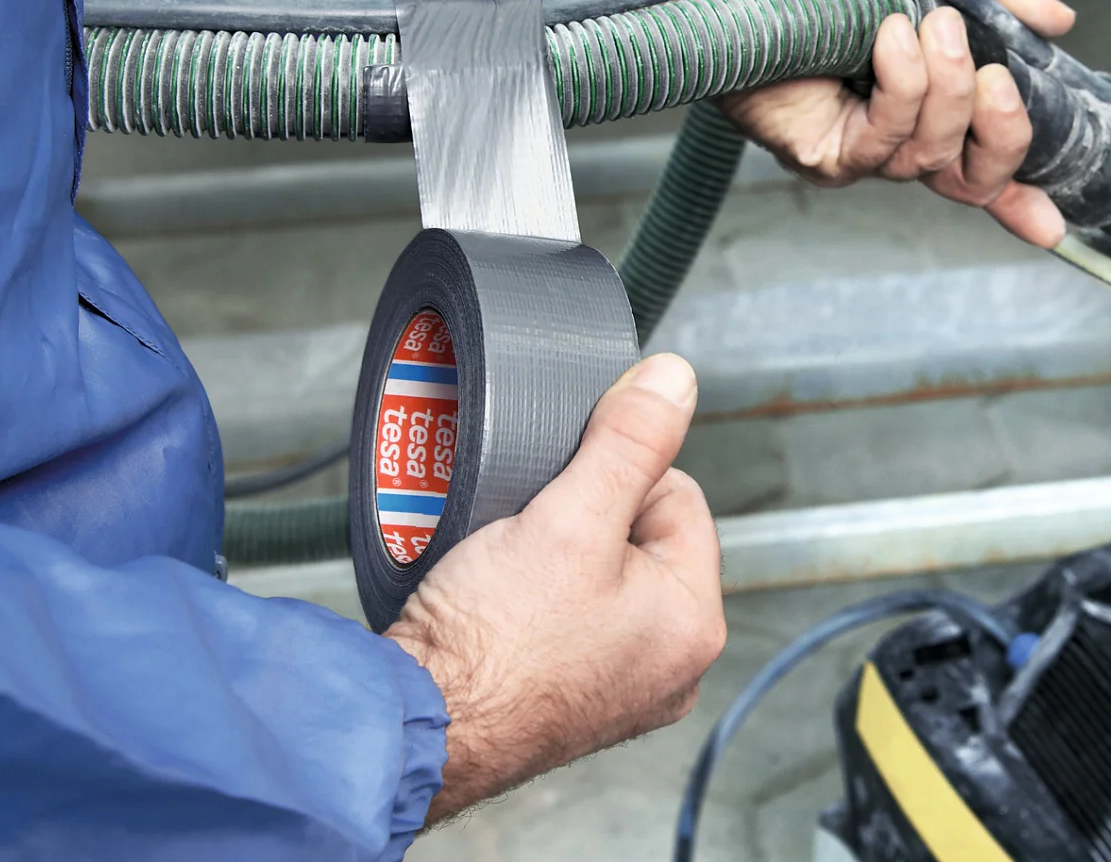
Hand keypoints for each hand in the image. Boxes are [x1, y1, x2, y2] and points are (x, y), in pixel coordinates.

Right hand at [386, 353, 724, 821]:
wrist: (415, 729)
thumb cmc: (492, 647)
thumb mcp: (569, 518)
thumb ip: (628, 443)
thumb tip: (675, 381)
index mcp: (694, 622)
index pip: (678, 496)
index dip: (615, 475)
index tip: (561, 492)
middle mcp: (670, 666)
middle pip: (638, 538)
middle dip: (583, 519)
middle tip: (528, 532)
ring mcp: (620, 689)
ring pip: (598, 577)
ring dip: (555, 554)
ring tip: (509, 563)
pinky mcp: (568, 700)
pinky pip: (565, 620)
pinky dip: (534, 600)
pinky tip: (500, 599)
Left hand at [574, 0, 1072, 246]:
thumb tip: (1057, 19)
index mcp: (926, 102)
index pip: (983, 161)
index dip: (1020, 197)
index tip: (1052, 224)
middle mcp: (896, 138)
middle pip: (973, 176)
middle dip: (1001, 130)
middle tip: (996, 75)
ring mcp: (860, 152)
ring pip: (932, 156)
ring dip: (945, 89)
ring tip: (929, 27)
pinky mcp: (823, 155)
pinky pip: (881, 146)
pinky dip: (899, 89)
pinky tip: (888, 41)